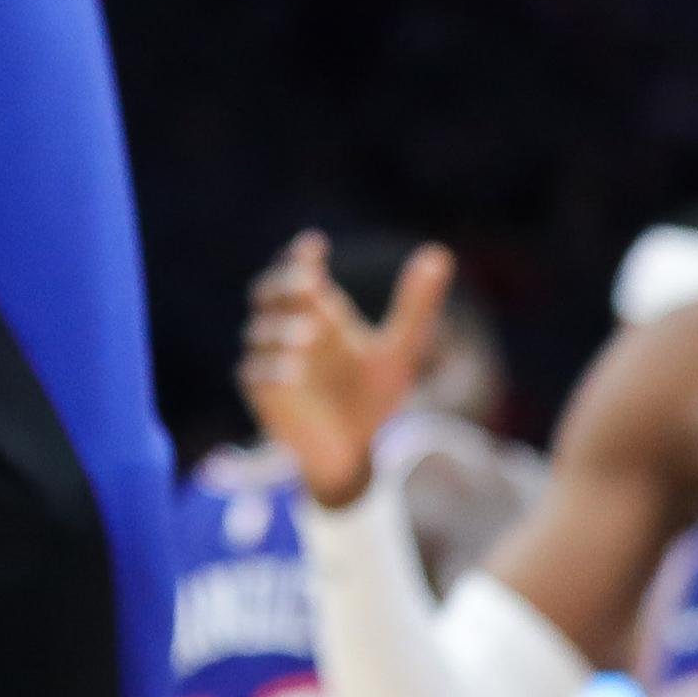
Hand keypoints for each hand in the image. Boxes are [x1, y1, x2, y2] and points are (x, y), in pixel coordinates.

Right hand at [243, 231, 453, 508]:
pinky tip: (294, 370)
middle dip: (283, 284)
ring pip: (261, 332)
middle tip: (308, 280)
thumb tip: (439, 253)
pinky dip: (274, 370)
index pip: (298, 270)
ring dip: (282, 330)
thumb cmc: (370, 395)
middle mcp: (287, 328)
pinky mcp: (263, 392)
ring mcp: (271, 359)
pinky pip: (258, 374)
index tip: (315, 244)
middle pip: (268, 292)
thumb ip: (414, 305)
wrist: (353, 451)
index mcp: (316, 310)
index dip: (300, 256)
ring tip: (309, 335)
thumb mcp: (400, 350)